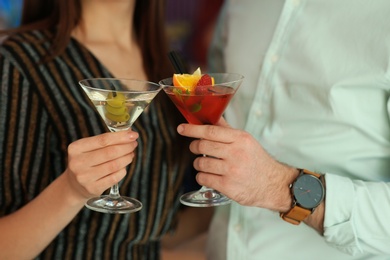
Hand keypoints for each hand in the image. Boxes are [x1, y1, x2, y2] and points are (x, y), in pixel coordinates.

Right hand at [64, 130, 138, 201]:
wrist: (74, 186)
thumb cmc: (86, 162)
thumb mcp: (88, 149)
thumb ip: (106, 140)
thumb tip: (129, 133)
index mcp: (76, 148)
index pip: (103, 140)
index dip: (121, 137)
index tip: (133, 135)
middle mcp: (78, 163)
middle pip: (110, 152)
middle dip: (126, 147)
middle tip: (134, 144)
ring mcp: (85, 177)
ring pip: (114, 165)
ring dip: (127, 158)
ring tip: (130, 154)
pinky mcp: (93, 188)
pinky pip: (114, 177)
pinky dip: (123, 170)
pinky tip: (124, 167)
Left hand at [177, 118, 297, 210]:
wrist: (274, 184)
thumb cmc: (257, 161)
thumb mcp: (246, 141)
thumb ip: (227, 130)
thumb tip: (211, 116)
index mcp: (240, 139)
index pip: (211, 131)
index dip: (193, 129)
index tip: (181, 128)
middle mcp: (236, 153)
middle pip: (202, 146)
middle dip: (194, 147)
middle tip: (196, 148)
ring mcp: (231, 170)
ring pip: (200, 163)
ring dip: (198, 163)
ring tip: (205, 164)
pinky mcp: (228, 186)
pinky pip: (203, 178)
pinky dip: (202, 176)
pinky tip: (208, 176)